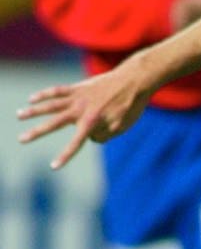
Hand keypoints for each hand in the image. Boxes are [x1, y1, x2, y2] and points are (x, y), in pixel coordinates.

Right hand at [17, 64, 150, 168]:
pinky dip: (44, 94)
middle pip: (54, 122)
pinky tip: (32, 99)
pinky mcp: (78, 87)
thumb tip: (89, 138)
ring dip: (34, 111)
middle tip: (21, 139)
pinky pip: (58, 90)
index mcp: (92, 122)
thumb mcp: (121, 127)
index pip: (75, 143)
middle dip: (37, 132)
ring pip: (51, 104)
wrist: (133, 81)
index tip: (53, 167)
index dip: (64, 156)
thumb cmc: (130, 107)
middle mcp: (81, 110)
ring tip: (19, 115)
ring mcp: (78, 97)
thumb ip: (103, 136)